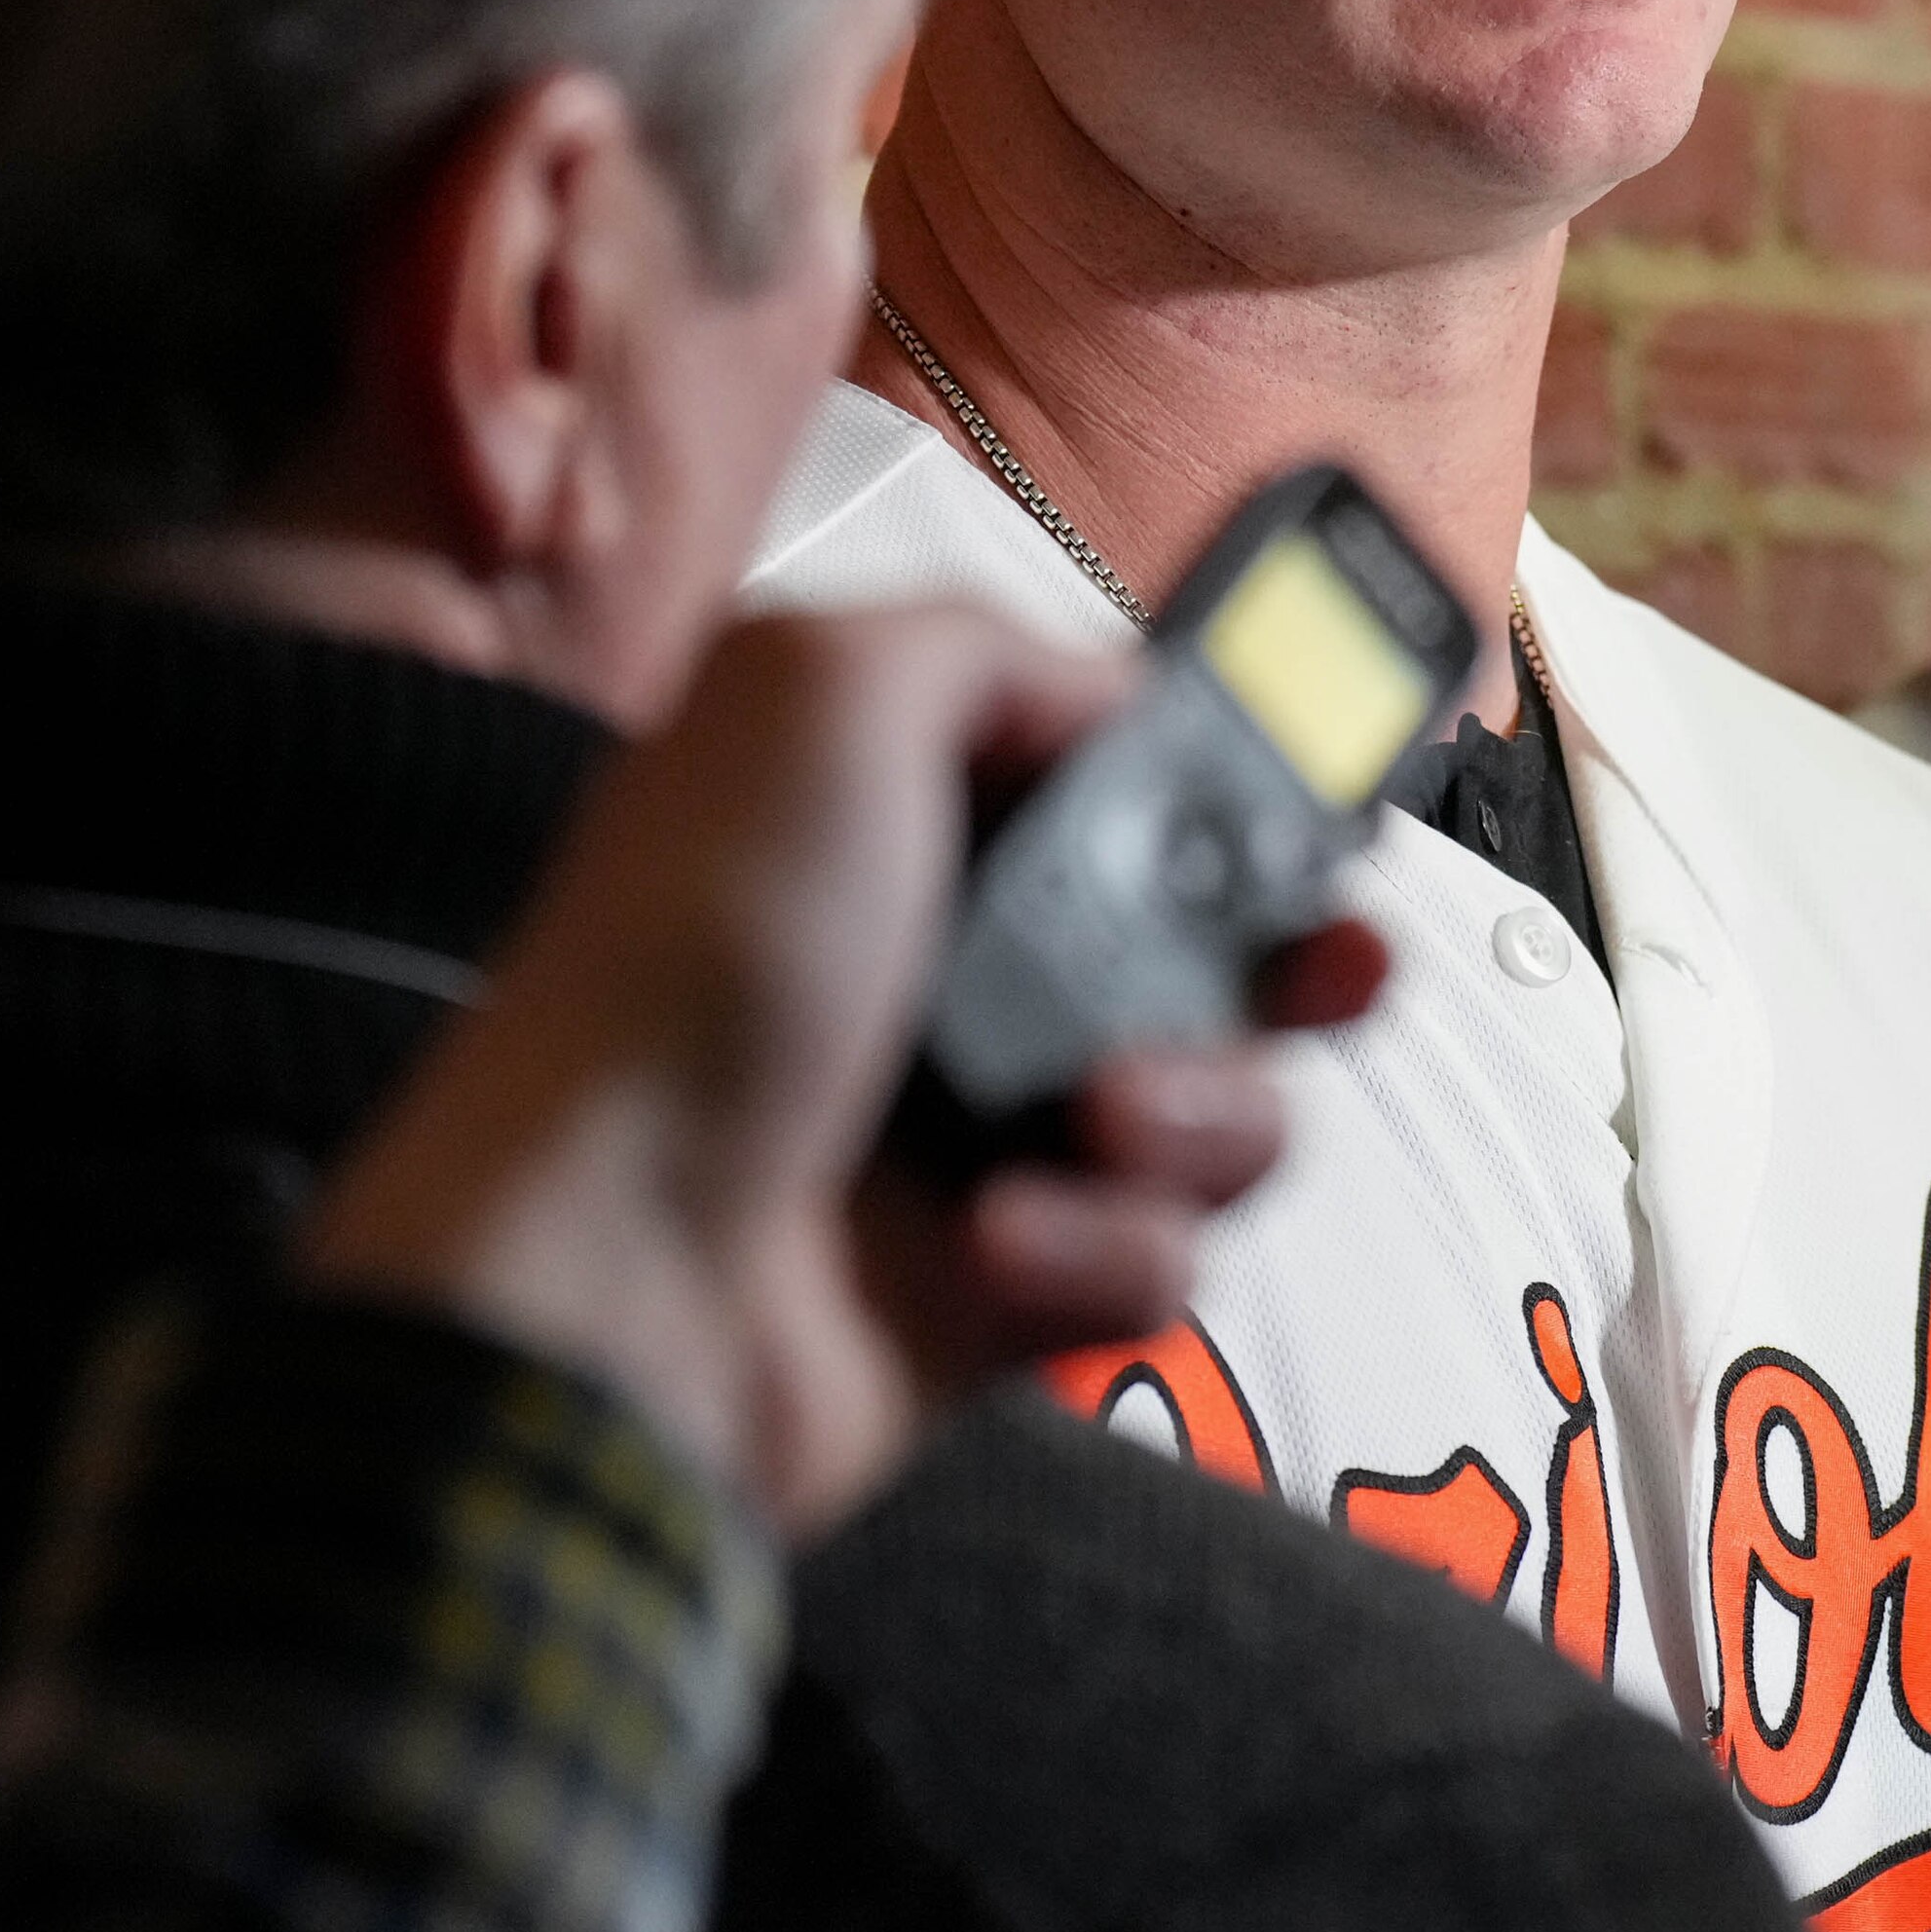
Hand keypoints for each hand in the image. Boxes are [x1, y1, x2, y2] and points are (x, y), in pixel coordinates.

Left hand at [299, 607, 1378, 1532]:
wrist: (614, 1269)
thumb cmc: (684, 969)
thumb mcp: (811, 690)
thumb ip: (977, 644)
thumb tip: (1105, 686)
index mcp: (891, 811)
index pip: (1103, 769)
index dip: (1215, 778)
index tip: (1298, 794)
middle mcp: (939, 962)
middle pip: (1202, 941)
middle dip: (1292, 953)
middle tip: (1317, 967)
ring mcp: (977, 1132)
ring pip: (1213, 1110)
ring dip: (1199, 1107)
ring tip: (1098, 1115)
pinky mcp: (1005, 1287)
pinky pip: (1155, 1259)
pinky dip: (1100, 1247)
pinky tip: (997, 1240)